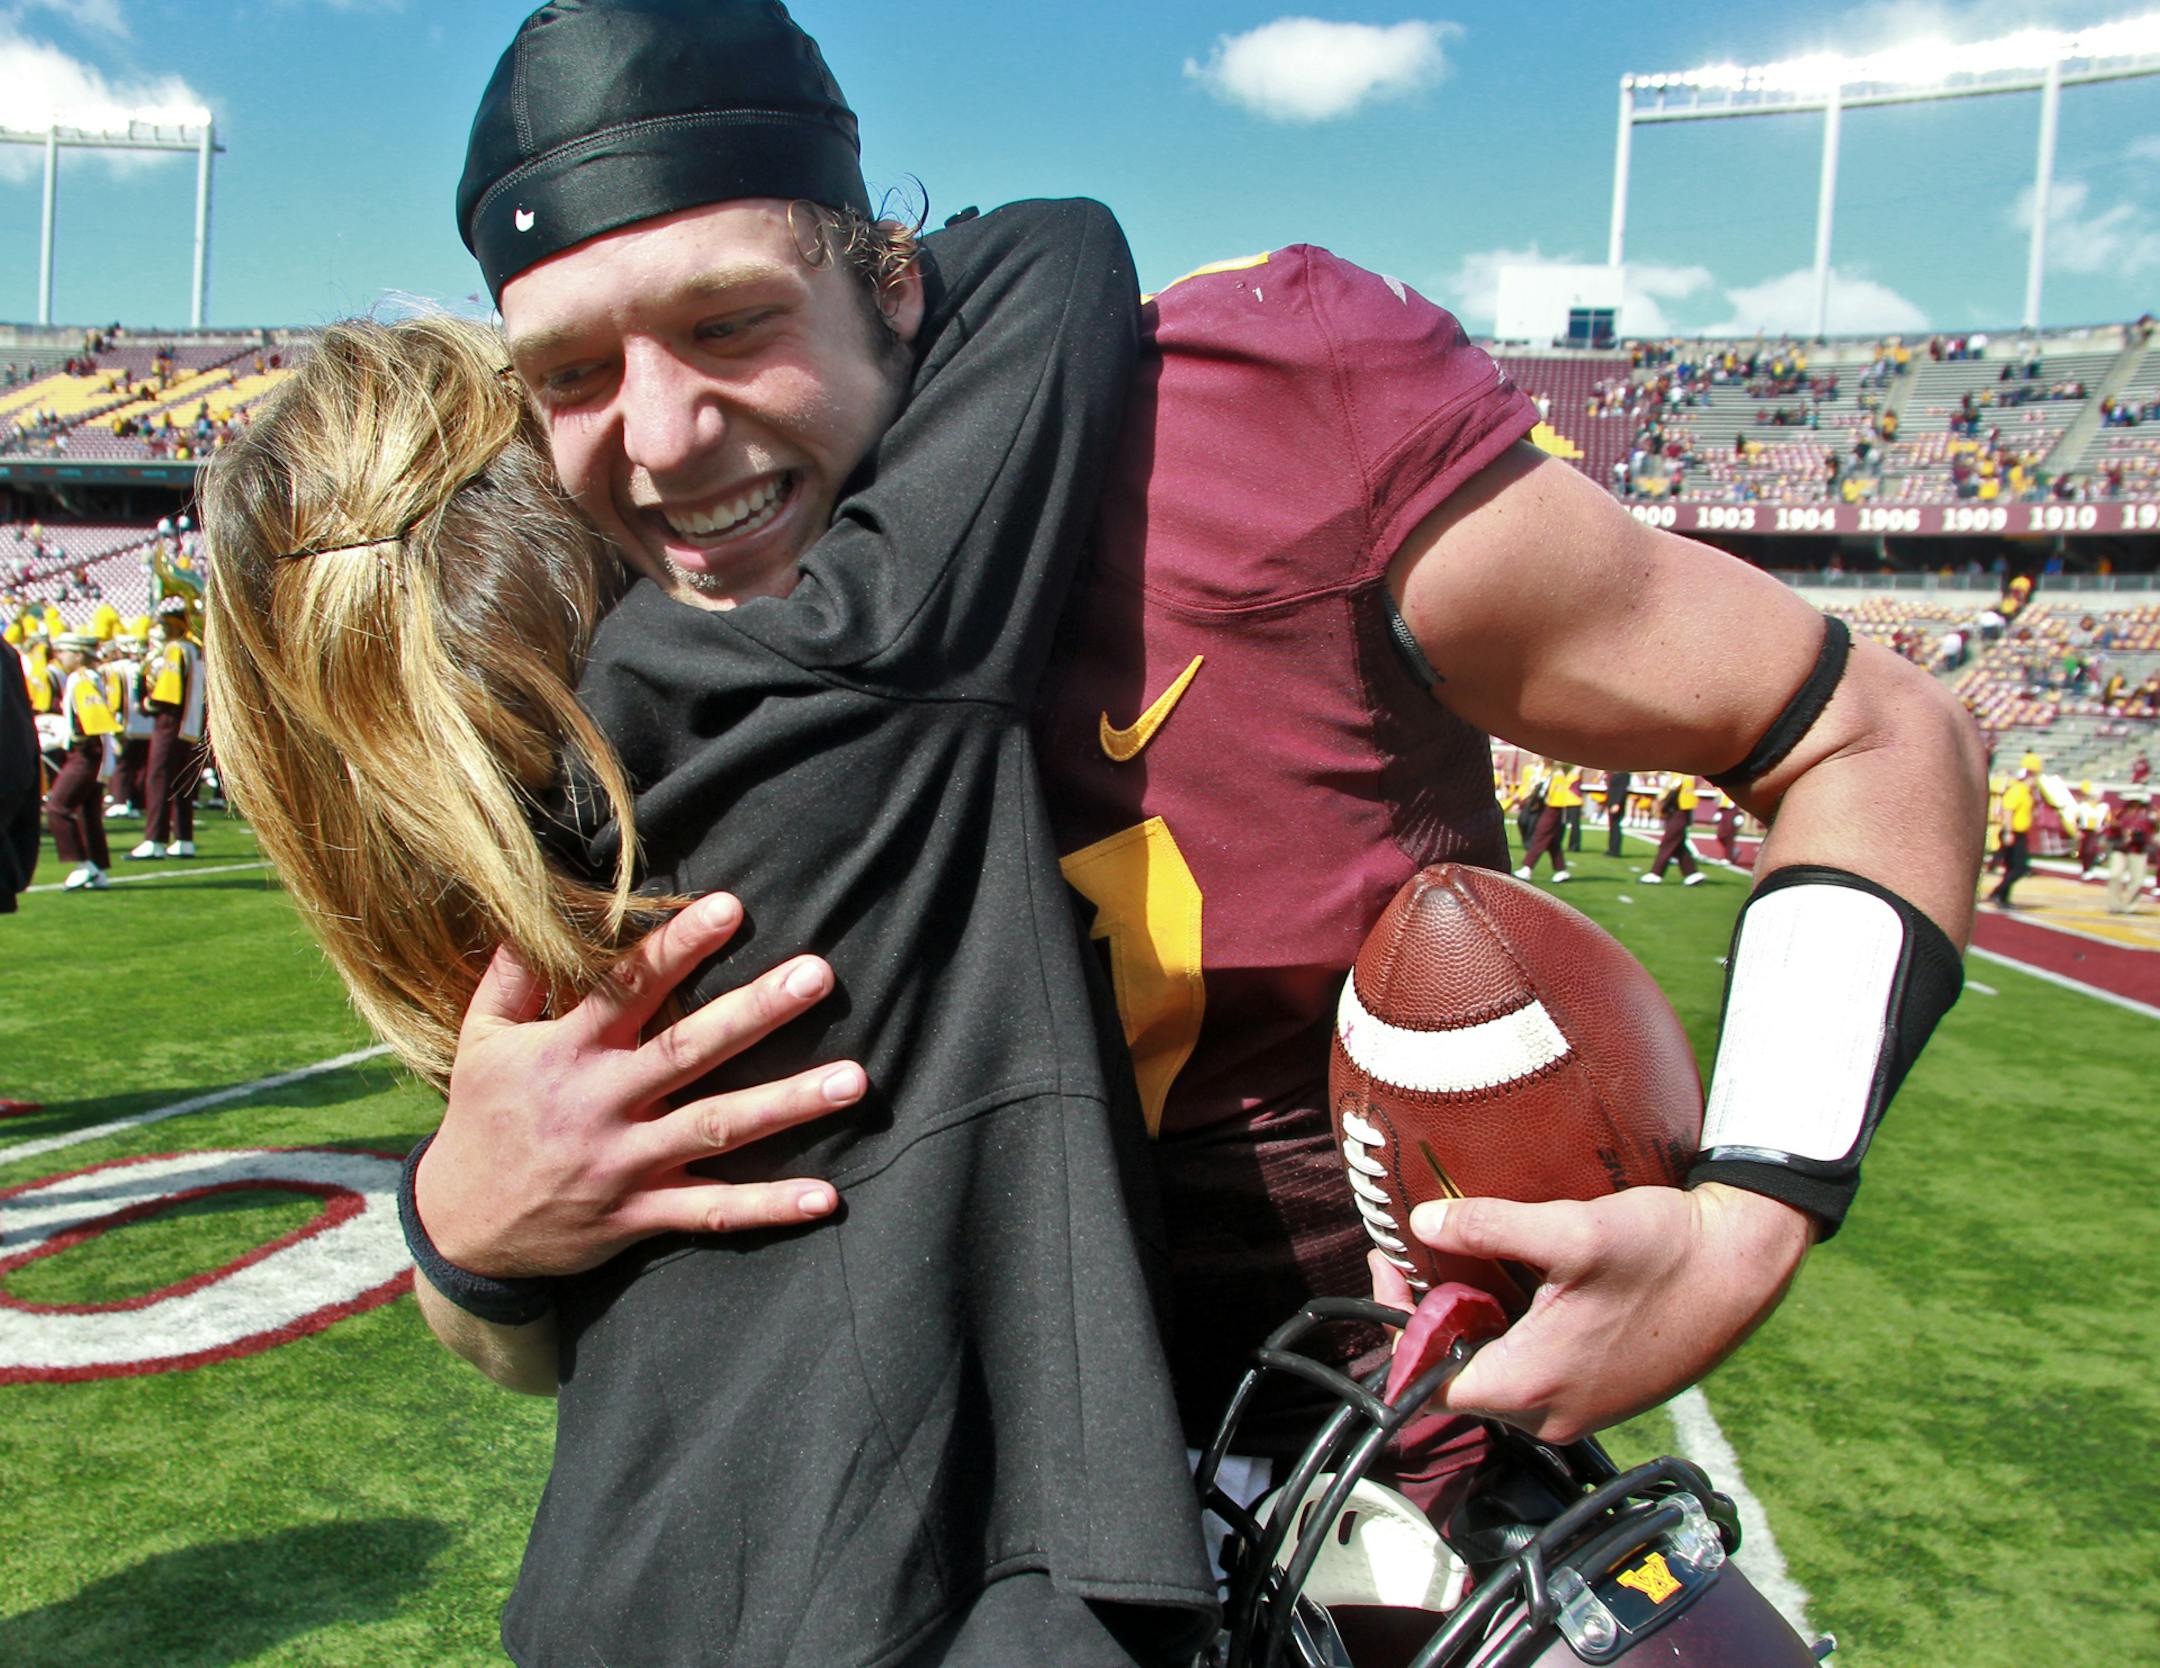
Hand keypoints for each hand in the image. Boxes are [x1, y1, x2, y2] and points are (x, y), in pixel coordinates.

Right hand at [414, 892, 865, 1278]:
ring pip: (716, 1129)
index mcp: (567, 1052)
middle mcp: (603, 1103)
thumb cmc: (481, 1119)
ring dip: (787, 1104)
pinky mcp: (640, 1216)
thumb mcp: (480, 1039)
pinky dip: (768, 1207)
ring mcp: (626, 1163)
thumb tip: (535, 911)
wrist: (460, 1229)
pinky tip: (825, 1198)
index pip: (628, 988)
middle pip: (689, 1050)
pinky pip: (712, 1213)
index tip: (731, 907)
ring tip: (854, 1080)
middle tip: (817, 974)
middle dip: (755, 1012)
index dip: (677, 947)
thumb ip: (514, 975)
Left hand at [1370, 1183, 1813, 1443]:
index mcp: (1529, 1388)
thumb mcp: (1571, 1230)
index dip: (1400, 1322)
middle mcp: (1549, 1414)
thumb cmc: (1666, 1252)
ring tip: (1470, 1259)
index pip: (1423, 1381)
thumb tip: (1422, 1223)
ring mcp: (1579, 1409)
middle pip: (1457, 1378)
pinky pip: (1535, 1371)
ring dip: (1475, 1322)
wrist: (1744, 1265)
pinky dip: (1515, 1331)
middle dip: (1434, 1315)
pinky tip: (1523, 1279)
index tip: (1395, 1265)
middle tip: (1428, 1252)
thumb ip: (1488, 1226)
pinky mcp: (1603, 1394)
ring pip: (1496, 1373)